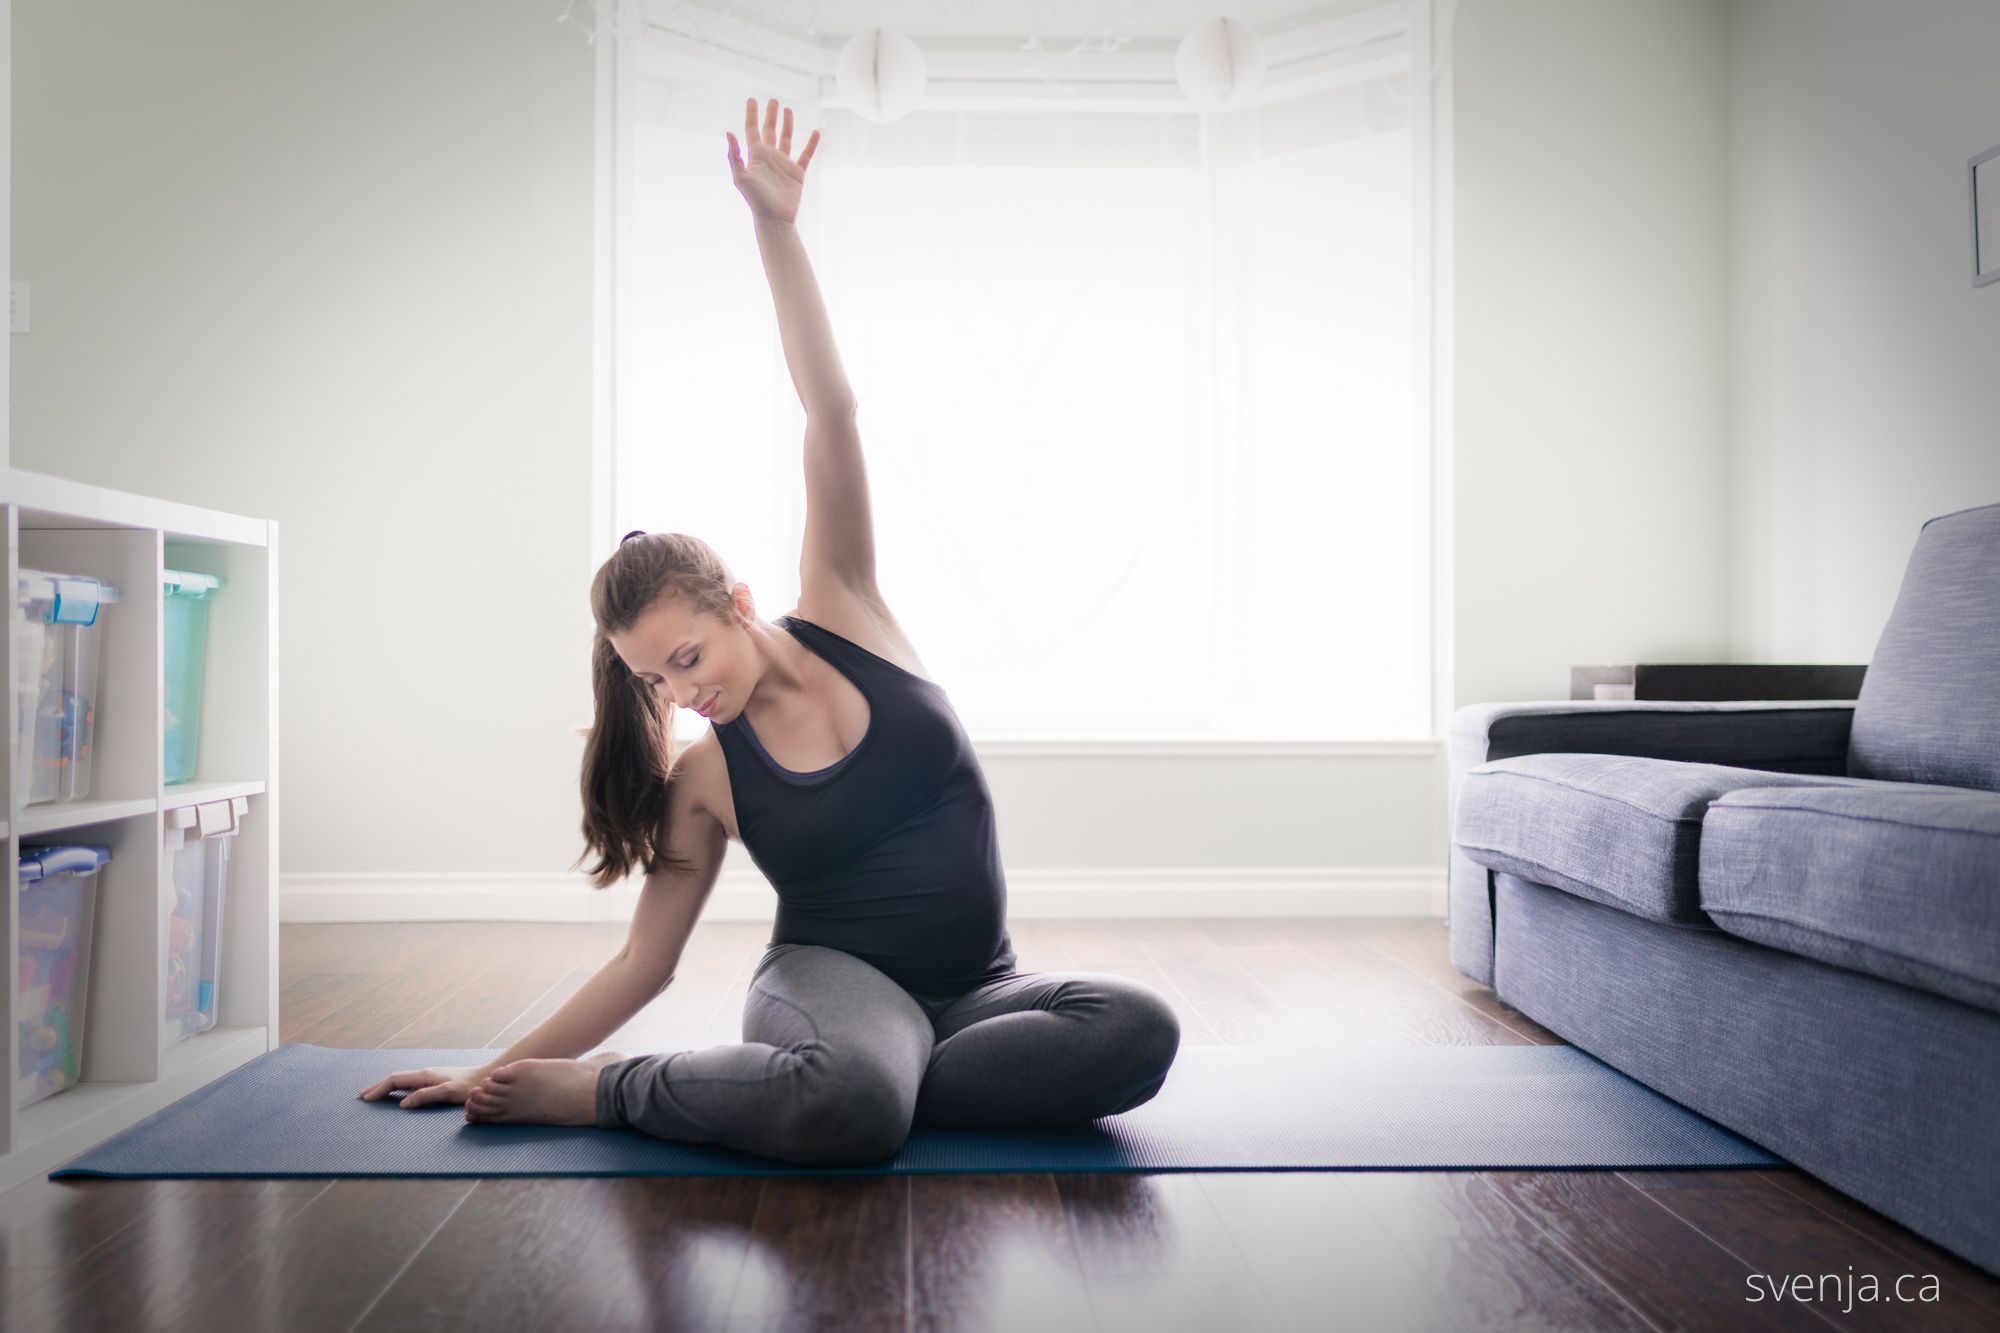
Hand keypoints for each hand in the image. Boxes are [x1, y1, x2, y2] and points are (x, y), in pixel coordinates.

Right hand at [357, 1063, 490, 1109]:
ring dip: (386, 1087)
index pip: (395, 1080)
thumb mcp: (447, 1093)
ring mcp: (429, 1076)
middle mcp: (424, 1073)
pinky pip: (409, 1084)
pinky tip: (397, 1095)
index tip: (366, 1098)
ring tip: (374, 1095)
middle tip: (362, 1096)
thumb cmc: (468, 1087)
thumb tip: (402, 1104)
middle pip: (395, 1078)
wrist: (485, 1079)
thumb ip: (425, 1096)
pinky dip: (397, 1089)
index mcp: (424, 1075)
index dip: (379, 1089)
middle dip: (378, 1086)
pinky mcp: (435, 1080)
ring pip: (402, 1080)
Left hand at [727, 96, 819, 224]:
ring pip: (787, 139)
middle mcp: (769, 157)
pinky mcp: (797, 173)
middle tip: (773, 100)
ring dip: (788, 124)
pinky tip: (816, 132)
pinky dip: (811, 144)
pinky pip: (806, 155)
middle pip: (769, 130)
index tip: (752, 99)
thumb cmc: (756, 200)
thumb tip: (729, 133)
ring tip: (788, 110)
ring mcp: (784, 164)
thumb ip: (735, 155)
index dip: (752, 114)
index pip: (752, 130)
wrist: (774, 218)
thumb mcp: (741, 177)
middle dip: (770, 115)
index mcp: (755, 156)